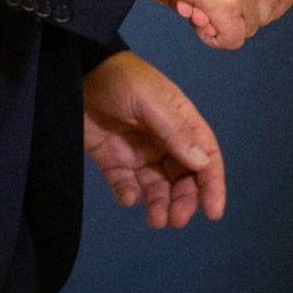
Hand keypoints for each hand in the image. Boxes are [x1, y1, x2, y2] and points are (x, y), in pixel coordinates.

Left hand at [82, 50, 225, 228]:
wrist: (78, 73)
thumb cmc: (122, 80)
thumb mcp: (151, 102)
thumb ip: (175, 132)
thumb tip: (202, 163)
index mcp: (181, 124)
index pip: (206, 158)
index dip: (213, 185)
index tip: (213, 212)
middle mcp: (165, 142)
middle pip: (184, 179)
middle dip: (184, 201)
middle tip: (176, 219)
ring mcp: (139, 152)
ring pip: (158, 187)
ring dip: (161, 205)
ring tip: (156, 220)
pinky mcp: (114, 160)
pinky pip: (126, 185)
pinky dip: (130, 195)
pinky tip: (128, 196)